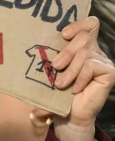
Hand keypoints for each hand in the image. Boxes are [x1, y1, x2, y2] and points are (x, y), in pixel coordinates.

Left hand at [50, 16, 114, 140]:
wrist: (68, 117)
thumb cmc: (56, 94)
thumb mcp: (50, 73)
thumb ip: (50, 58)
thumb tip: (33, 43)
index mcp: (82, 47)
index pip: (89, 25)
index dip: (79, 24)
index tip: (63, 34)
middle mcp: (95, 52)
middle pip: (84, 37)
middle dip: (66, 51)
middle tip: (55, 66)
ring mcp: (103, 62)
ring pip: (85, 54)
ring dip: (70, 70)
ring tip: (60, 84)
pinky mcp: (109, 73)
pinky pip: (92, 66)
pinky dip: (80, 78)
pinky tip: (74, 90)